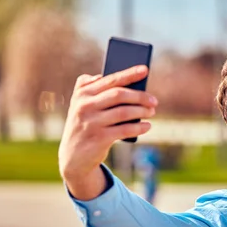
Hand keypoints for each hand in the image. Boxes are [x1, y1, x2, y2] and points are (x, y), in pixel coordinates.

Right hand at [58, 65, 157, 186]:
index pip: (110, 80)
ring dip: (142, 111)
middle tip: (154, 101)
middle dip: (140, 96)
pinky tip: (147, 126)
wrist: (73, 156)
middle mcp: (84, 106)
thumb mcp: (81, 105)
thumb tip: (113, 76)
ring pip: (124, 112)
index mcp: (82, 94)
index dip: (129, 74)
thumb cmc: (85, 124)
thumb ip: (91, 87)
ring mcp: (91, 122)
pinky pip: (125, 129)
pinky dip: (139, 127)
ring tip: (151, 112)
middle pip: (119, 95)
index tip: (145, 70)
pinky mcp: (99, 138)